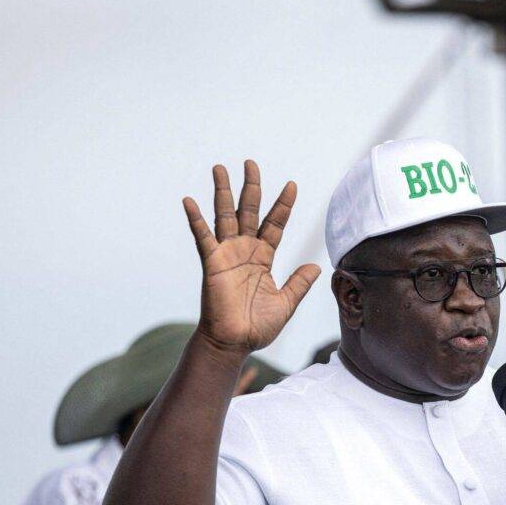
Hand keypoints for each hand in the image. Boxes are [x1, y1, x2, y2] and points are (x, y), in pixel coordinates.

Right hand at [183, 160, 321, 353]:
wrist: (234, 343)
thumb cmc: (256, 327)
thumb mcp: (286, 302)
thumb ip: (299, 283)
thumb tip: (316, 266)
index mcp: (263, 257)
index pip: (274, 224)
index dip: (283, 205)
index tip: (291, 184)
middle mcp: (245, 250)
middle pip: (249, 211)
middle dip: (250, 186)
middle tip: (250, 162)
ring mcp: (227, 255)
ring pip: (225, 216)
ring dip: (222, 192)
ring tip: (219, 168)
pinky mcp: (212, 264)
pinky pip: (203, 237)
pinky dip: (196, 219)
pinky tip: (189, 200)